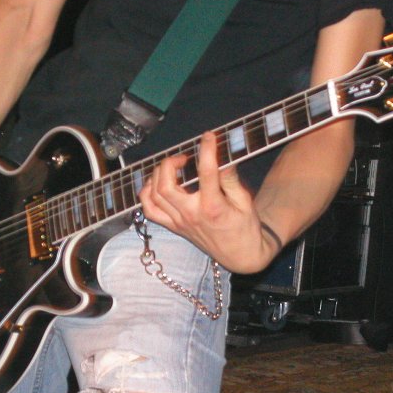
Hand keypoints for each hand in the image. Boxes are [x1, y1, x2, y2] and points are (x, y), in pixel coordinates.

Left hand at [139, 131, 278, 272]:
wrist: (241, 255)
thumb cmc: (245, 228)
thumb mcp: (245, 202)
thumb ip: (231, 179)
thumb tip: (222, 158)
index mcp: (213, 207)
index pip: (206, 172)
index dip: (207, 150)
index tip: (209, 137)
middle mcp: (192, 215)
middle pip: (166, 185)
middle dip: (171, 163)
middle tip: (185, 157)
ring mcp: (180, 222)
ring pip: (154, 195)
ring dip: (158, 175)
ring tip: (173, 168)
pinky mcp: (175, 227)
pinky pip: (150, 210)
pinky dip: (147, 194)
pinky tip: (157, 184)